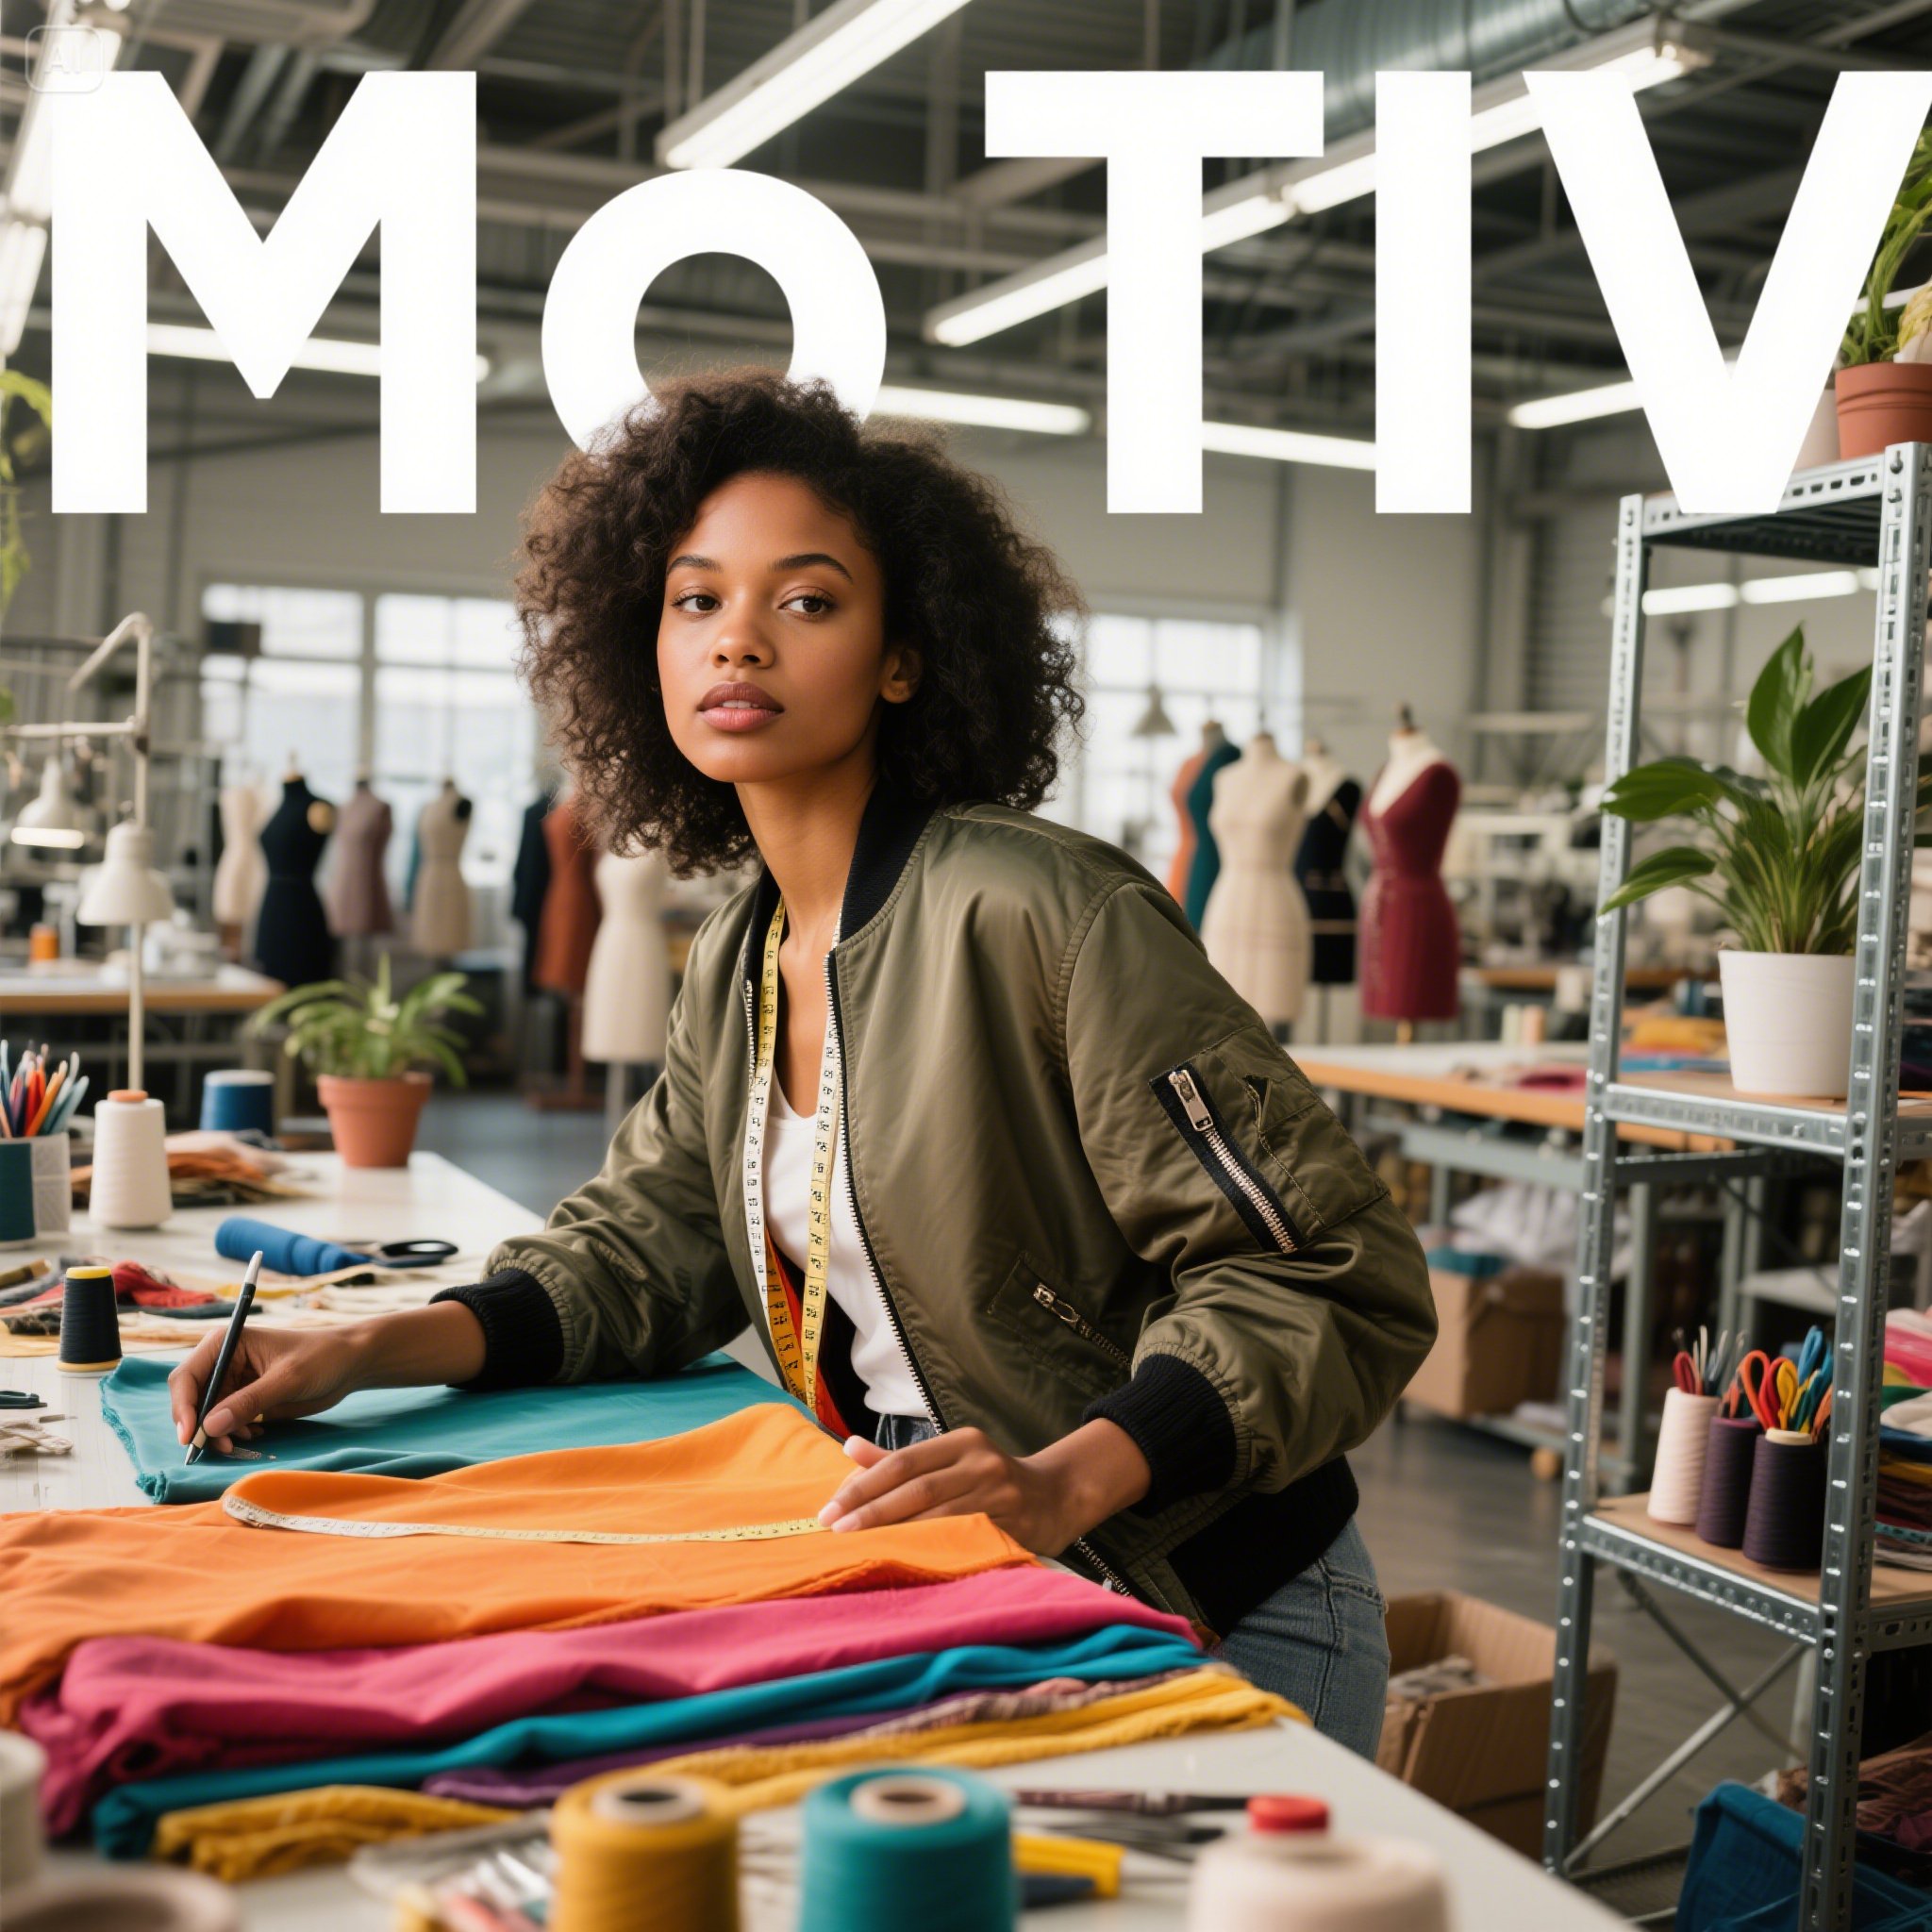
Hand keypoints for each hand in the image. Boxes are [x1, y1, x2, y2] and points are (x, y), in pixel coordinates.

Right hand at [168, 1325, 369, 1454]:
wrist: (349, 1364)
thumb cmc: (322, 1358)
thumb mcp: (288, 1379)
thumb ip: (249, 1401)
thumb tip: (209, 1426)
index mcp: (227, 1343)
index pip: (187, 1377)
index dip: (183, 1407)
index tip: (190, 1436)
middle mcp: (223, 1362)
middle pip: (192, 1399)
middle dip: (199, 1425)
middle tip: (220, 1447)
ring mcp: (233, 1382)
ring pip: (207, 1415)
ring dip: (217, 1433)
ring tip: (242, 1440)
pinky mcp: (245, 1400)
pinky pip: (225, 1422)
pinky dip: (232, 1433)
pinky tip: (254, 1434)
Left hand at [816, 1420, 1151, 1556]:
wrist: (1057, 1496)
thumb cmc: (990, 1478)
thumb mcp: (950, 1459)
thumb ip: (900, 1461)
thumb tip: (848, 1448)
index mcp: (962, 1441)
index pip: (903, 1463)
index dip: (863, 1486)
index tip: (830, 1509)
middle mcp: (982, 1463)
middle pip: (916, 1489)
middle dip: (871, 1512)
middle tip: (835, 1531)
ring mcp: (1000, 1495)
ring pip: (938, 1518)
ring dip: (895, 1535)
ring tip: (860, 1549)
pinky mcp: (1013, 1527)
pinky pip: (965, 1541)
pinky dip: (932, 1552)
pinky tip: (906, 1563)